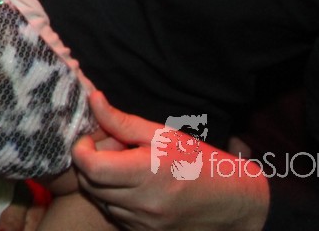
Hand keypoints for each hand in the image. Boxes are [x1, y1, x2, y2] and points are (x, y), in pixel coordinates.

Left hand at [71, 91, 267, 230]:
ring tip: (125, 168)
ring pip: (100, 200)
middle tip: (110, 149)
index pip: (90, 166)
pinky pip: (116, 215)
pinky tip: (134, 187)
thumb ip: (123, 122)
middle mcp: (143, 203)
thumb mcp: (165, 135)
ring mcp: (144, 223)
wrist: (237, 205)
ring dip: (102, 182)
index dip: (81, 149)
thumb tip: (94, 100)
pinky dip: (116, 199)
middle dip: (90, 162)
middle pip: (90, 183)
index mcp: (147, 172)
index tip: (90, 138)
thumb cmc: (202, 163)